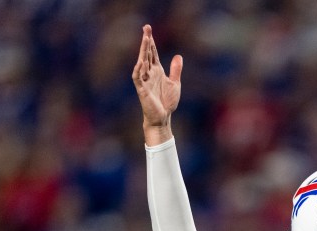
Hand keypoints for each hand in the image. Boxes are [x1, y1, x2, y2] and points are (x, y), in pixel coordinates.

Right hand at [131, 24, 181, 143]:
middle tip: (146, 28)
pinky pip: (138, 77)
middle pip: (146, 54)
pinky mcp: (142, 89)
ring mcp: (145, 80)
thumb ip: (175, 70)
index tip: (148, 29)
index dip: (151, 41)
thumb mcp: (175, 83)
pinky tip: (141, 61)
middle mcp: (149, 73)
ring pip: (142, 62)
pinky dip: (139, 69)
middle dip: (146, 41)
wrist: (163, 117)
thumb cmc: (167, 101)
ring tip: (145, 39)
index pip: (152, 53)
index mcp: (157, 71)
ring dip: (143, 51)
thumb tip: (178, 56)